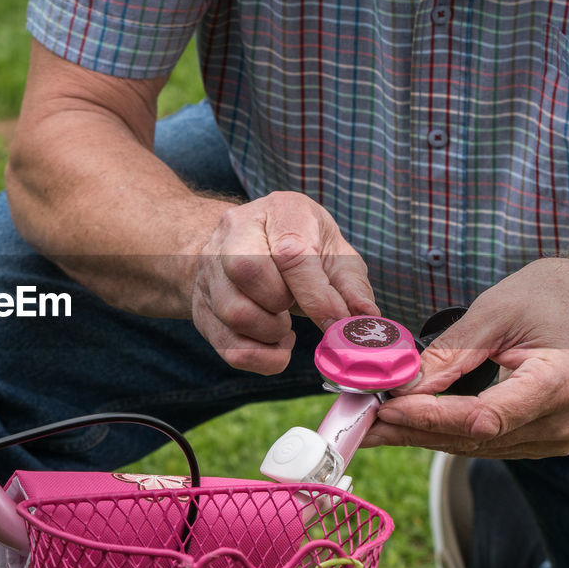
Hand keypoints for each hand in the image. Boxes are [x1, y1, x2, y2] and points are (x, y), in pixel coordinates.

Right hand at [191, 191, 377, 374]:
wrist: (245, 248)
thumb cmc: (300, 249)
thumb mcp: (332, 253)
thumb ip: (351, 286)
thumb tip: (367, 317)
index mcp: (279, 210)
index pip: (288, 251)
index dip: (315, 294)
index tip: (335, 321)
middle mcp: (236, 231)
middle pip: (246, 270)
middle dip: (280, 303)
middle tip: (293, 309)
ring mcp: (211, 269)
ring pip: (233, 312)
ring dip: (269, 333)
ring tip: (284, 328)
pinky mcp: (201, 306)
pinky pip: (226, 345)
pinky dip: (259, 357)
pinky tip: (273, 345)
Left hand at [367, 257, 568, 458]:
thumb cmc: (552, 298)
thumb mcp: (496, 311)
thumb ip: (450, 354)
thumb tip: (401, 386)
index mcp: (558, 383)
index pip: (483, 416)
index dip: (430, 416)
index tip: (386, 408)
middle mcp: (562, 422)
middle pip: (473, 438)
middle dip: (412, 430)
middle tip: (360, 425)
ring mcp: (555, 437)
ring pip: (474, 446)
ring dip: (421, 436)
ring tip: (371, 426)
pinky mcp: (541, 439)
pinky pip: (484, 442)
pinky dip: (444, 432)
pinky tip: (407, 424)